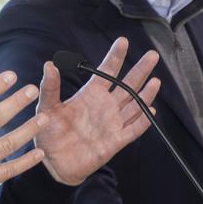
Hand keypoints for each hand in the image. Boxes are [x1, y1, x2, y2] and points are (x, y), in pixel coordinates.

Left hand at [35, 37, 162, 184]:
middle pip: (127, 84)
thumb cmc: (49, 132)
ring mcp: (112, 123)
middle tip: (152, 55)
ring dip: (145, 94)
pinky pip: (133, 129)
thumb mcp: (47, 107)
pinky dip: (142, 121)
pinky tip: (150, 111)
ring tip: (155, 81)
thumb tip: (49, 65)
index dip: (115, 57)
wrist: (54, 162)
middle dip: (140, 70)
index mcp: (90, 95)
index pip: (106, 72)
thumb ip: (50, 88)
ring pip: (134, 105)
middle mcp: (105, 106)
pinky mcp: (116, 141)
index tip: (123, 41)